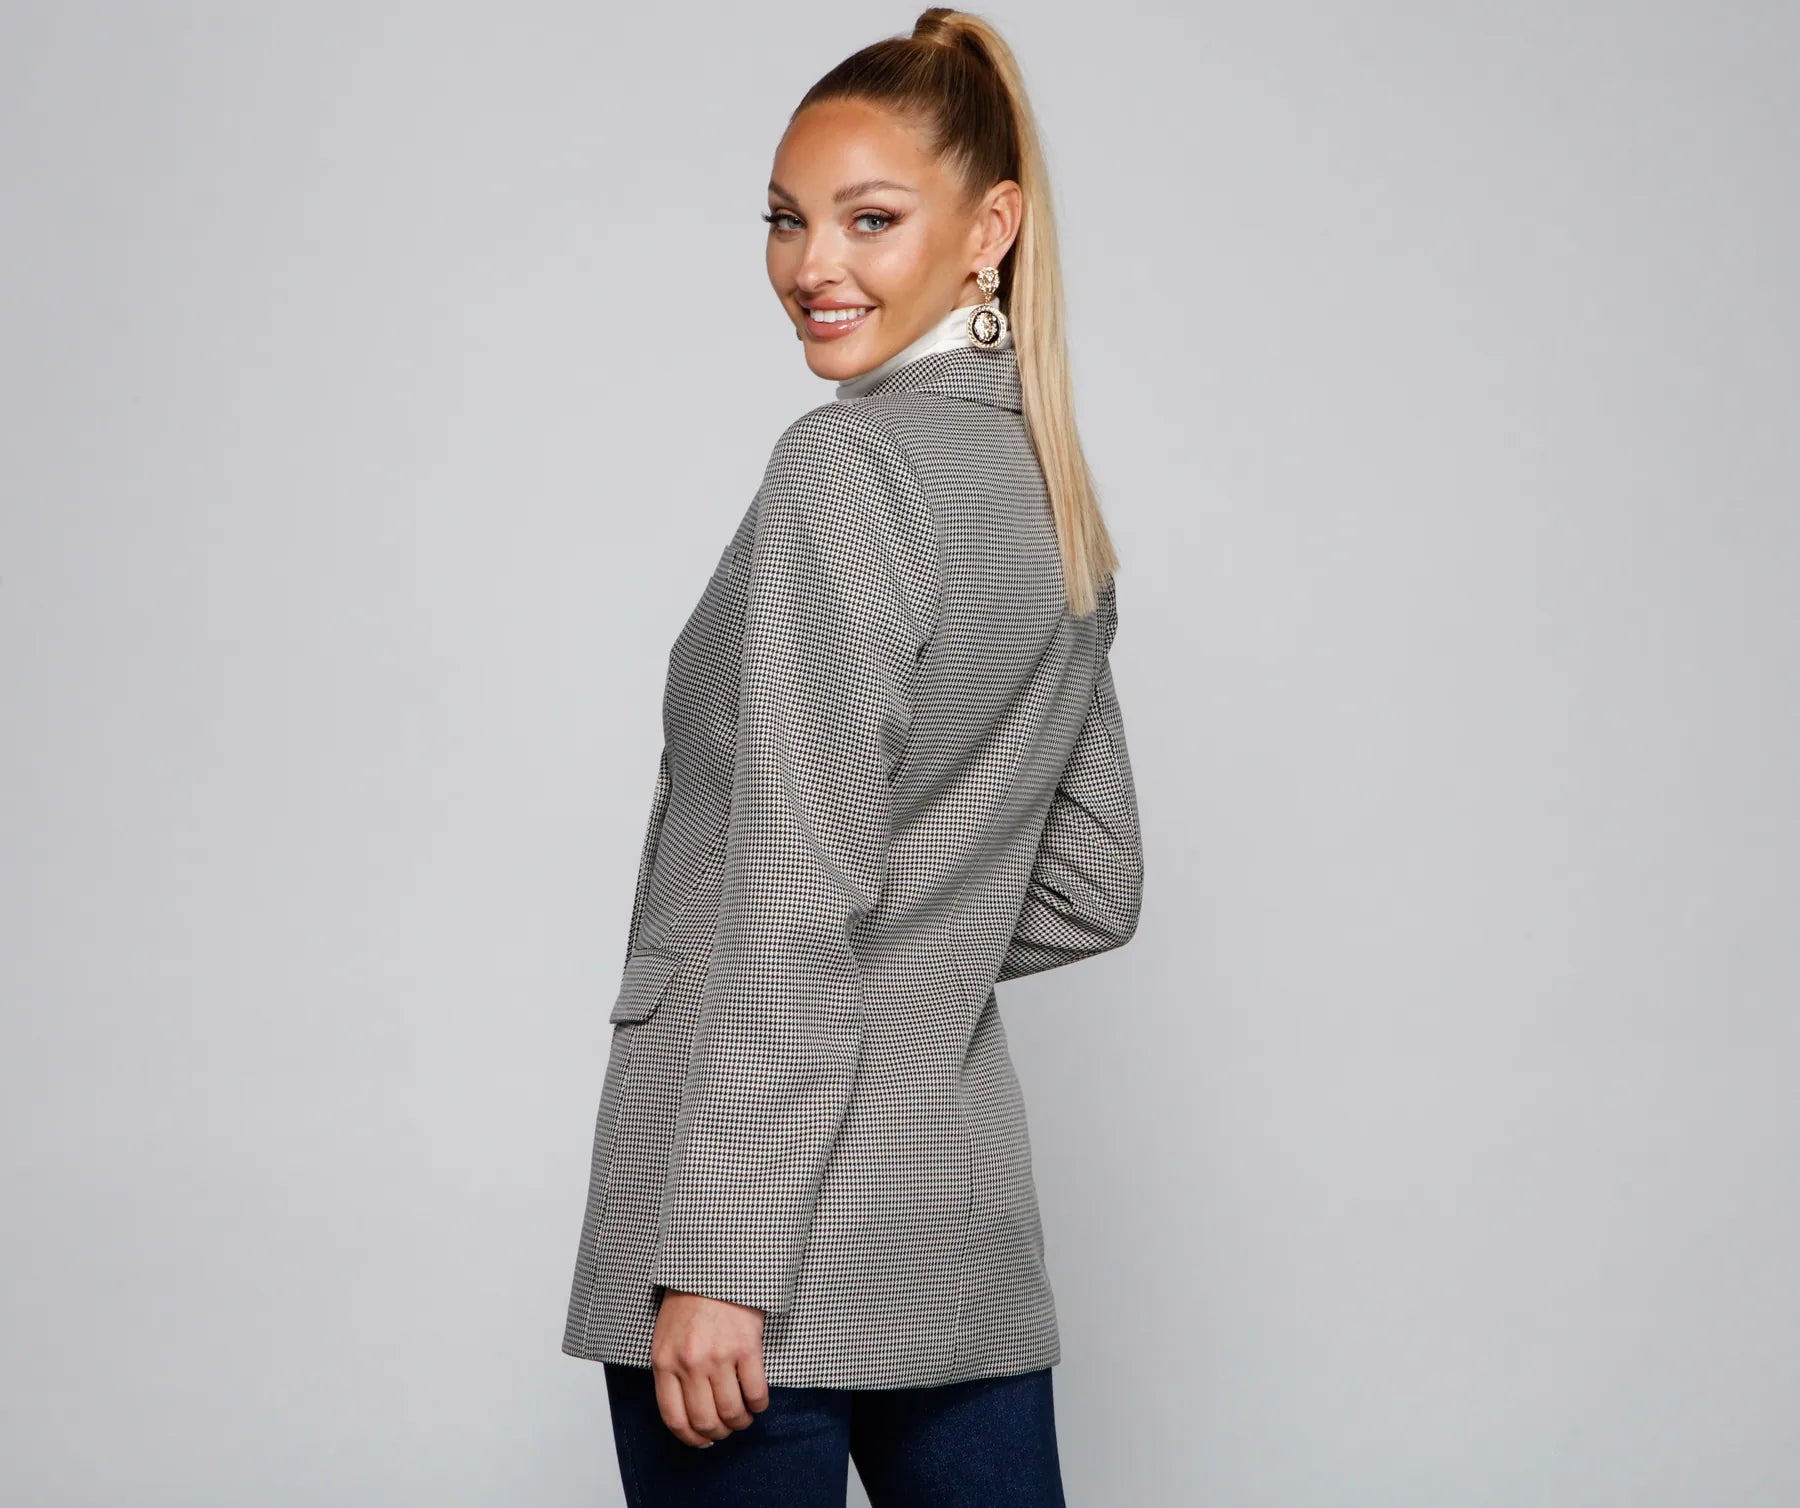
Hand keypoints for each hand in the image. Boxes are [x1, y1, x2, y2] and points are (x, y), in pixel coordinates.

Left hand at [648, 1289, 770, 1447]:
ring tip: (743, 1416)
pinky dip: (758, 1404)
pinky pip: (755, 1392)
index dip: (691, 1438)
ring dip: (740, 1422)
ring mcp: (719, 1356)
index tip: (702, 1442)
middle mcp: (690, 1364)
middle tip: (726, 1429)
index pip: (675, 1418)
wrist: (715, 1266)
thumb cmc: (689, 1300)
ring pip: (732, 1412)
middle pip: (705, 1421)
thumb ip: (670, 1370)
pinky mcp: (747, 1348)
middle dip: (718, 1433)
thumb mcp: (665, 1336)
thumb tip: (687, 1410)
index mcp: (665, 1362)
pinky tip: (757, 1401)